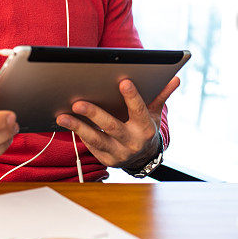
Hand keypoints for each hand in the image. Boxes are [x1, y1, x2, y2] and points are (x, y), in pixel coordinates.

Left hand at [55, 77, 179, 170]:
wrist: (143, 158)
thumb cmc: (145, 128)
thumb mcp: (154, 113)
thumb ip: (161, 95)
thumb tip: (175, 79)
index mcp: (145, 128)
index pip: (139, 110)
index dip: (132, 96)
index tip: (123, 81)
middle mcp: (132, 143)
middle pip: (112, 127)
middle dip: (94, 114)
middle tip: (78, 102)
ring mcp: (118, 153)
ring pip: (96, 139)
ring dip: (78, 127)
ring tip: (62, 116)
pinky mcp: (106, 160)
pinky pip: (90, 146)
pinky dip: (79, 133)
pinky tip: (66, 123)